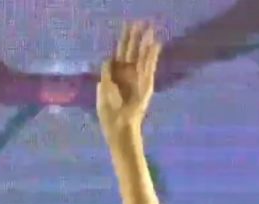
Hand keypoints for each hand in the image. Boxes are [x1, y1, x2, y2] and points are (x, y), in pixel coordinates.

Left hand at [97, 22, 161, 137]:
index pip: (119, 54)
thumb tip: (108, 58)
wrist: (119, 126)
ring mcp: (137, 78)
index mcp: (114, 76)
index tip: (125, 27)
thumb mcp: (103, 90)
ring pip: (142, 56)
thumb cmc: (108, 112)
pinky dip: (153, 55)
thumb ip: (106, 73)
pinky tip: (155, 43)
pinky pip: (150, 66)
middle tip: (139, 21)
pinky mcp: (147, 84)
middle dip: (135, 37)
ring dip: (146, 42)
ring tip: (150, 27)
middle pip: (132, 51)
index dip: (122, 41)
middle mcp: (127, 74)